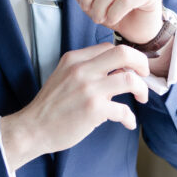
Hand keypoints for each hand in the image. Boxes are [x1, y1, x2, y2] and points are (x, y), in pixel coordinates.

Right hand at [0, 43, 149, 168]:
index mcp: (74, 59)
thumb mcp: (62, 76)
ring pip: (130, 80)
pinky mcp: (94, 110)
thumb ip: (85, 70)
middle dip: (141, 63)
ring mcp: (89, 89)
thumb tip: (116, 72)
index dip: (125, 56)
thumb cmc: (49, 106)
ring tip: (142, 98)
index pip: (108, 47)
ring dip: (142, 89)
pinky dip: (130, 118)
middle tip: (145, 75)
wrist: (32, 128)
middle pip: (124, 53)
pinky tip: (128, 123)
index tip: (131, 68)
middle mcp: (82, 70)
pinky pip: (124, 110)